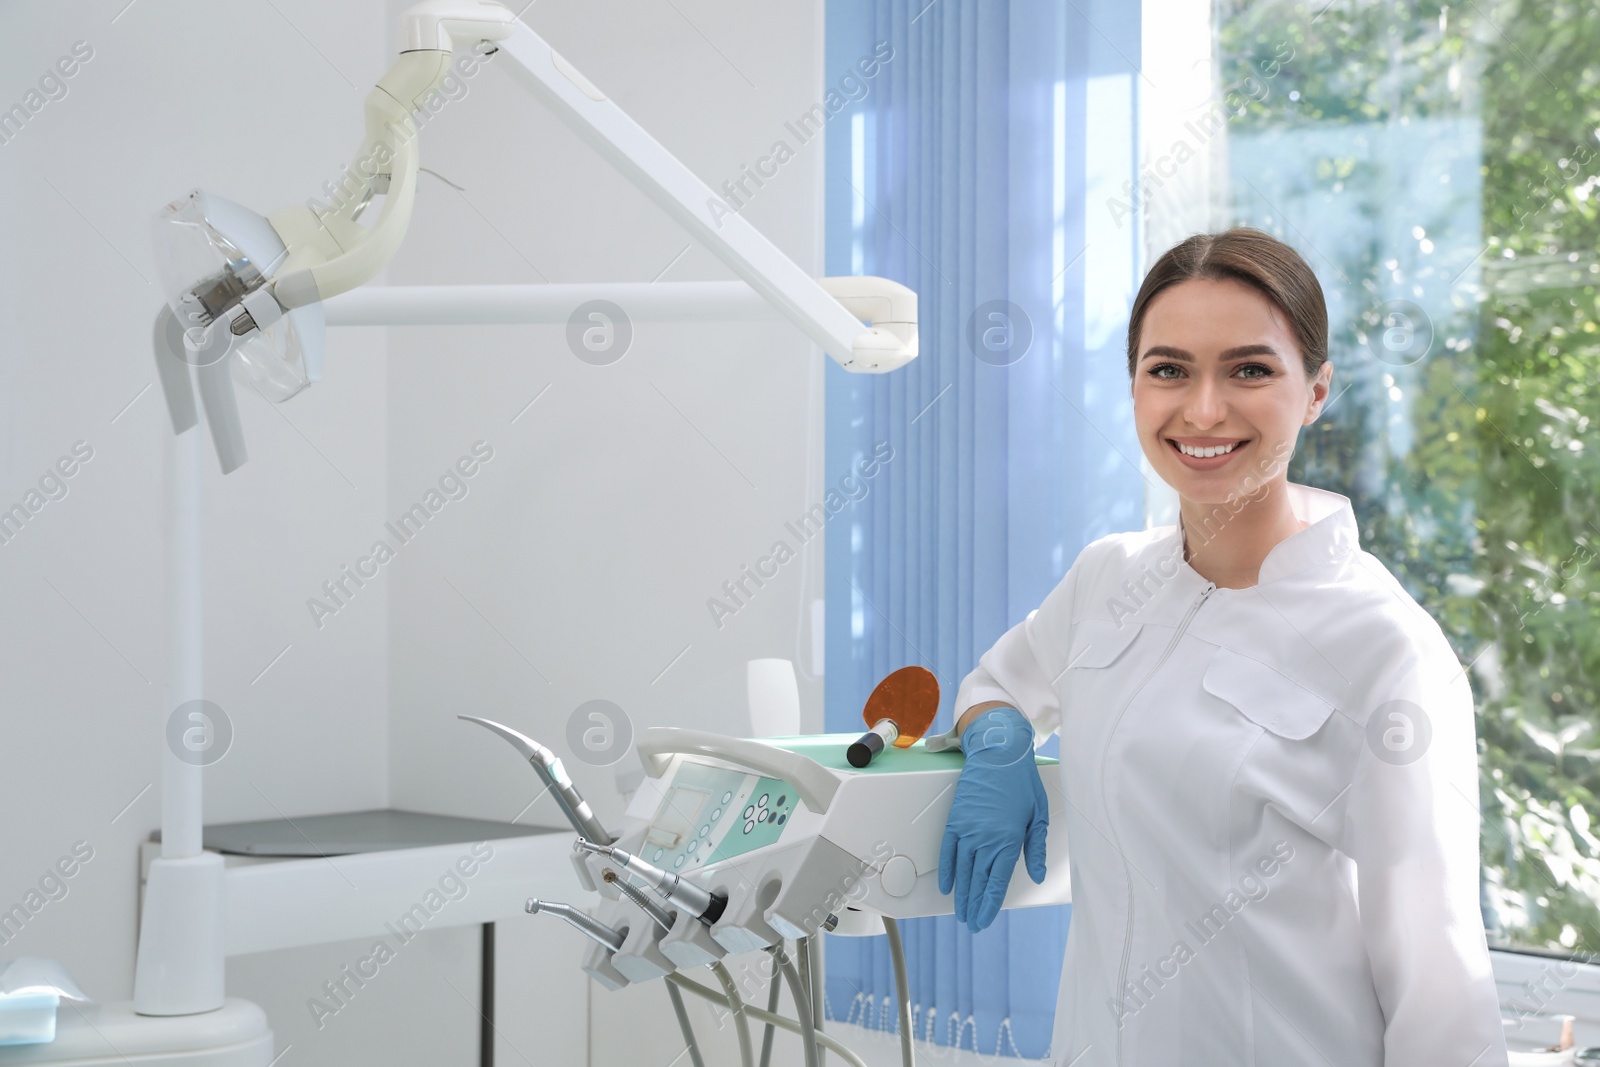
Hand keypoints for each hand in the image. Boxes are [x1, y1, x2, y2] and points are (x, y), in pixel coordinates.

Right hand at [937, 706, 1048, 932]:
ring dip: (961, 894)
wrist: (998, 753)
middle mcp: (986, 839)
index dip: (989, 904)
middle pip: (978, 881)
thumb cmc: (1021, 781)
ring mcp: (968, 830)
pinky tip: (948, 885)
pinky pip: (947, 851)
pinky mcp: (955, 820)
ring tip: (960, 911)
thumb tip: (1036, 874)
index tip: (985, 919)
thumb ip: (1036, 849)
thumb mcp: (1038, 815)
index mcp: (1008, 840)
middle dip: (974, 905)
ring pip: (962, 871)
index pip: (996, 882)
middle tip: (972, 923)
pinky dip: (947, 870)